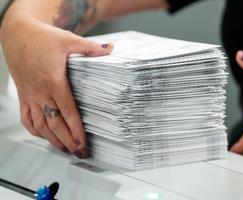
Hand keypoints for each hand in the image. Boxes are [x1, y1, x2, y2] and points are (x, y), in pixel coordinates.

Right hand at [0, 17, 112, 156]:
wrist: (17, 33)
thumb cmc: (42, 38)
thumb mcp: (69, 40)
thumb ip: (91, 48)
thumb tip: (111, 49)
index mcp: (53, 80)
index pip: (68, 111)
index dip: (76, 129)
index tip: (83, 142)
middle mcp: (40, 91)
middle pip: (53, 123)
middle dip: (66, 141)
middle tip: (77, 152)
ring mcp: (30, 95)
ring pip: (39, 124)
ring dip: (51, 139)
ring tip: (64, 149)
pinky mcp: (23, 95)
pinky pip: (26, 117)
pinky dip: (34, 129)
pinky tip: (43, 135)